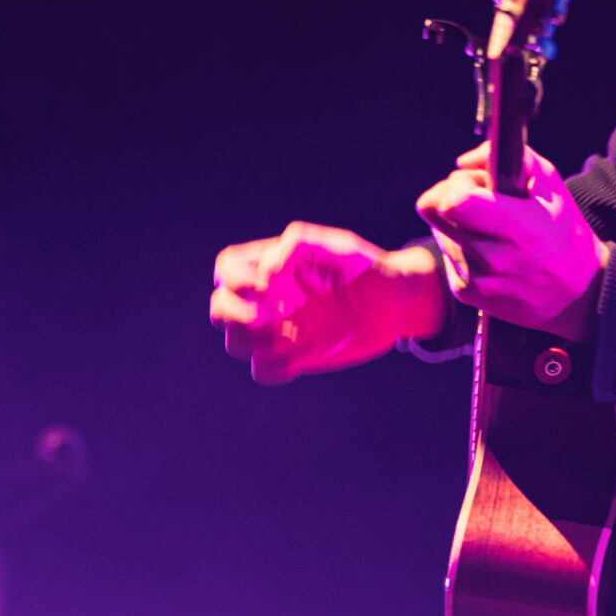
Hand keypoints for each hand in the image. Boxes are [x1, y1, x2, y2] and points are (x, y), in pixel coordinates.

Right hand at [209, 223, 446, 383]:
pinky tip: (304, 352)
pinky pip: (263, 370)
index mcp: (272, 265)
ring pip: (236, 341)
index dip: (234, 278)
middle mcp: (269, 298)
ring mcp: (280, 328)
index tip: (265, 286)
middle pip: (220, 308)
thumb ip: (299, 245)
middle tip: (267, 315)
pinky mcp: (296, 356)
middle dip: (232, 313)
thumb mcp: (337, 246)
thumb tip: (266, 271)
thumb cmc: (365, 267)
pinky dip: (273, 366)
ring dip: (251, 341)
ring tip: (290, 333)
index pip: (227, 267)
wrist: (395, 303)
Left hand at [415, 144, 606, 342]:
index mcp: (519, 228)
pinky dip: (461, 249)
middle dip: (449, 196)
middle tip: (475, 199)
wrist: (578, 294)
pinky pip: (447, 257)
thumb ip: (516, 159)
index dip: (456, 184)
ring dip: (456, 224)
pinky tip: (488, 251)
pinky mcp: (468, 294)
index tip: (474, 183)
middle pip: (433, 212)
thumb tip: (465, 162)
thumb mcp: (554, 187)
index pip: (454, 202)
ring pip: (439, 233)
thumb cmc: (566, 234)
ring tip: (489, 228)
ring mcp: (478, 279)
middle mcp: (494, 258)